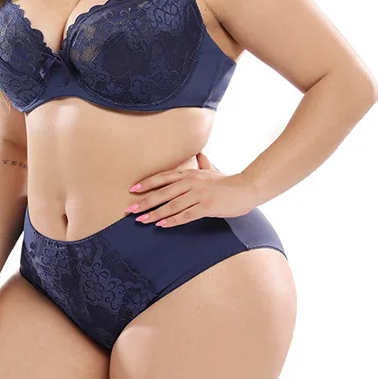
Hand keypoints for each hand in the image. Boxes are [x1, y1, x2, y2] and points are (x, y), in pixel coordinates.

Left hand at [126, 151, 257, 227]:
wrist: (247, 188)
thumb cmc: (229, 182)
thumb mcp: (213, 170)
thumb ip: (204, 163)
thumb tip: (200, 153)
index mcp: (191, 173)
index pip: (164, 177)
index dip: (147, 183)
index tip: (133, 189)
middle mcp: (191, 182)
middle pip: (163, 192)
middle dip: (145, 201)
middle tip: (130, 209)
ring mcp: (199, 195)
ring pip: (171, 205)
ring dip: (155, 213)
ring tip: (141, 220)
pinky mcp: (206, 207)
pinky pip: (185, 215)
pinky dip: (172, 220)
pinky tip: (161, 225)